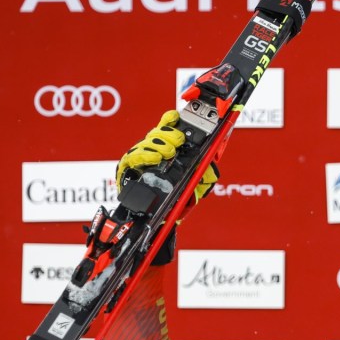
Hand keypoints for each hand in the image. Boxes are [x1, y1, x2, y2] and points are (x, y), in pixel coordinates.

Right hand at [117, 111, 219, 265]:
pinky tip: (154, 157)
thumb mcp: (193, 187)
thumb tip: (212, 166)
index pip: (167, 129)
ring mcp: (139, 160)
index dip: (171, 120)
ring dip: (160, 144)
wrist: (152, 223)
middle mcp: (151, 153)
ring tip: (167, 153)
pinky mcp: (127, 170)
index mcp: (166, 153)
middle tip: (179, 142)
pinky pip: (134, 157)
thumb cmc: (171, 204)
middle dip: (170, 134)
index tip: (177, 116)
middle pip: (158, 132)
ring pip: (147, 141)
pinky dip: (146, 155)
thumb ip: (202, 175)